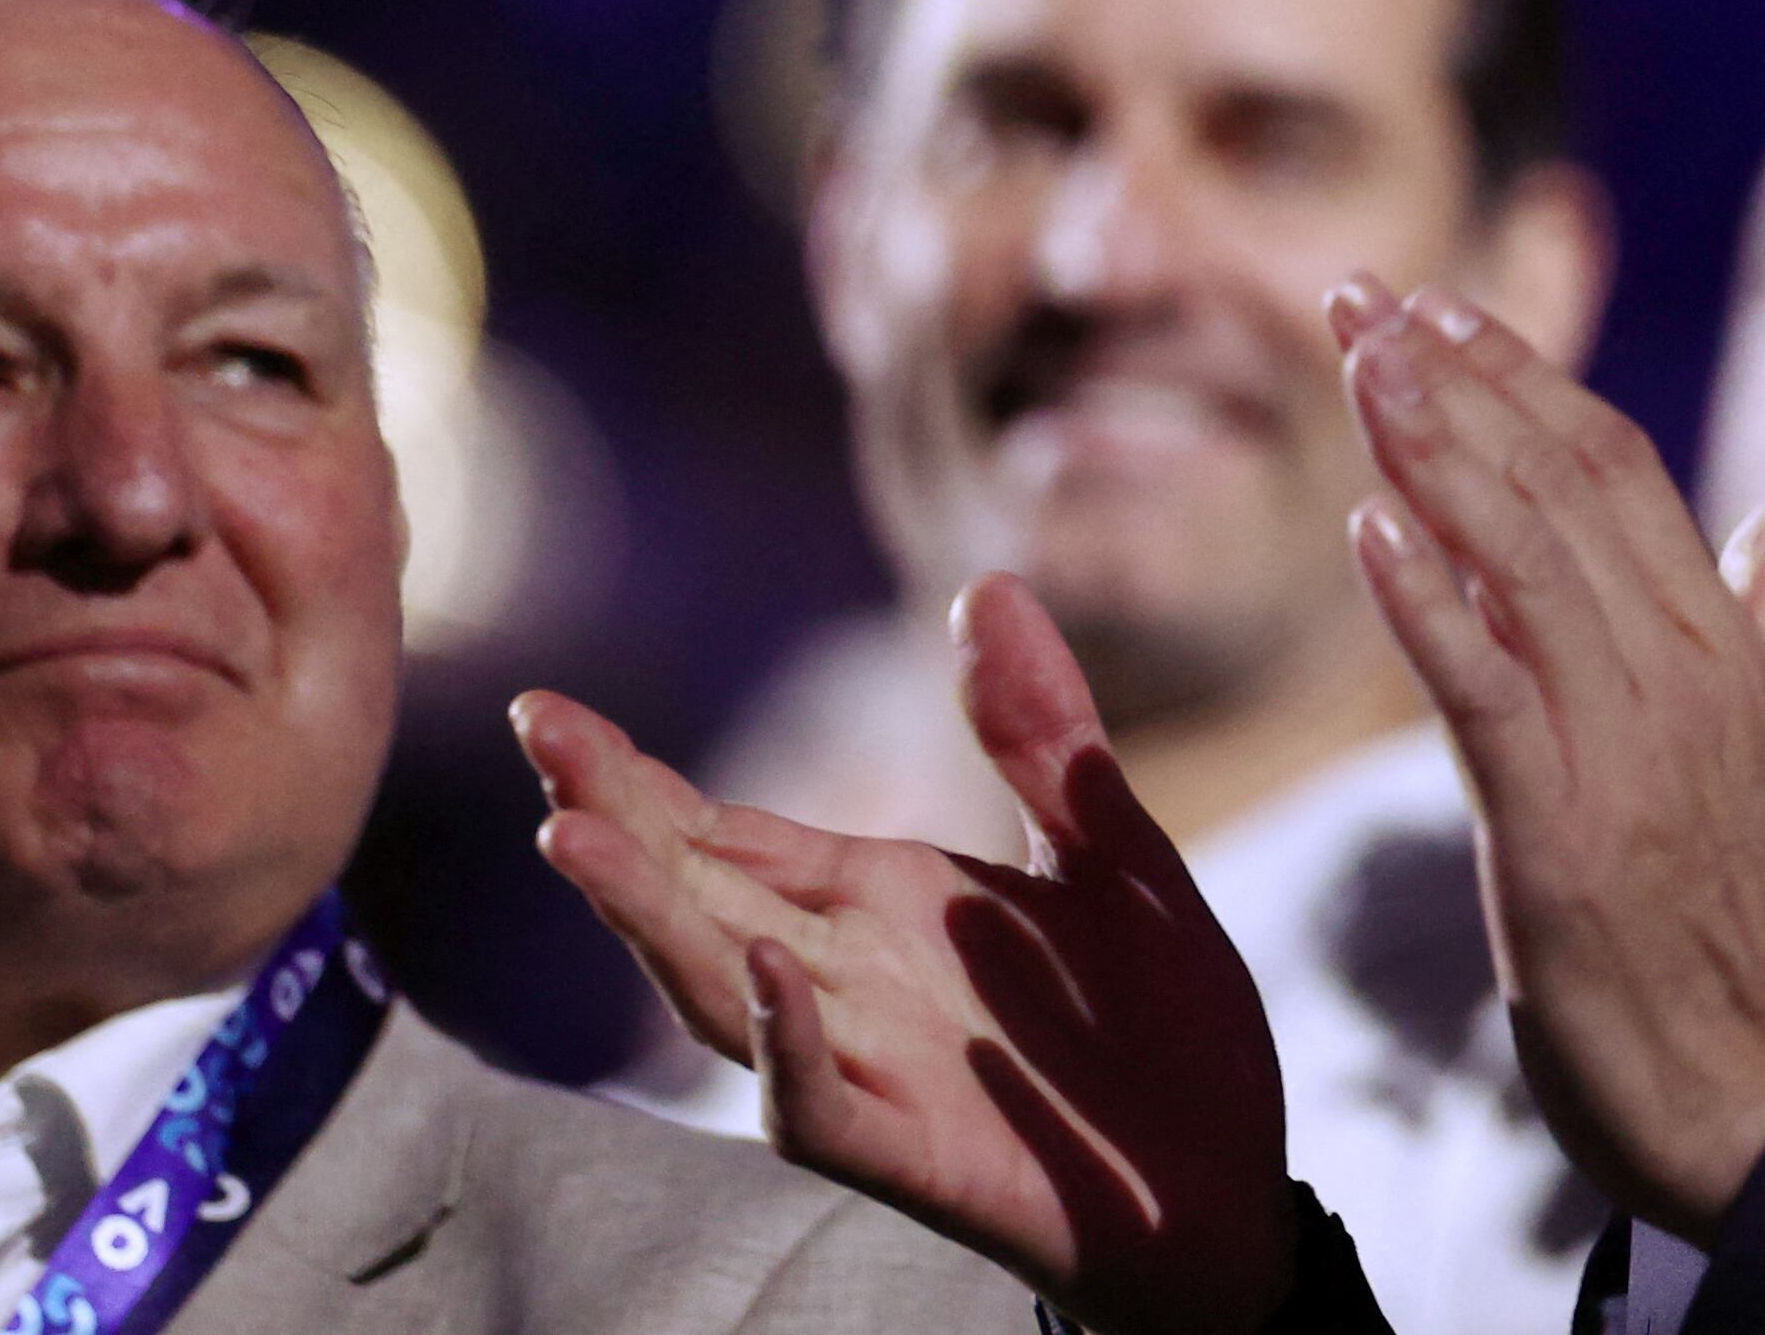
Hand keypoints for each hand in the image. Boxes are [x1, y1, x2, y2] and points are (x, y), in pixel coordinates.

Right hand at [514, 577, 1292, 1334]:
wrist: (1228, 1182)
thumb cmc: (1157, 1024)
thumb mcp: (1113, 850)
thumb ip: (1042, 734)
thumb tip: (985, 582)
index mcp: (882, 903)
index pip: (728, 833)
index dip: (637, 778)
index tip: (546, 712)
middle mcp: (850, 982)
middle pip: (700, 894)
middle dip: (613, 818)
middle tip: (536, 731)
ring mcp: (873, 1069)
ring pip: (725, 994)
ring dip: (654, 922)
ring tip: (579, 838)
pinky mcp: (919, 1157)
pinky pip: (824, 1110)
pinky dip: (788, 1046)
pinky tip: (767, 974)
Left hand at [1331, 281, 1764, 1242]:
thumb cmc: (1760, 938)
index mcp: (1726, 648)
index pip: (1619, 470)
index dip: (1527, 379)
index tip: (1441, 309)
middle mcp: (1680, 671)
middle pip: (1562, 484)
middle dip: (1452, 379)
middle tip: (1358, 296)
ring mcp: (1625, 745)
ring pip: (1524, 559)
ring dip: (1434, 449)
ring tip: (1357, 362)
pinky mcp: (1562, 827)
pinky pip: (1488, 691)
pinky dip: (1429, 603)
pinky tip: (1370, 529)